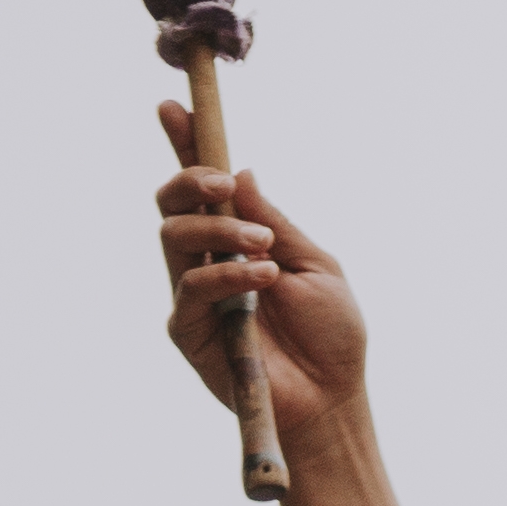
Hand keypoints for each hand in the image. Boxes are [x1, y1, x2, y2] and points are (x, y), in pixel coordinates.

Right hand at [156, 108, 367, 444]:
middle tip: (223, 185)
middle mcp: (209, 261)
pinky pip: (190, 286)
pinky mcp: (189, 330)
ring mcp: (194, 295)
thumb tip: (240, 171)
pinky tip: (263, 276)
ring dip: (219, 229)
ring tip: (264, 246)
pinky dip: (226, 273)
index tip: (174, 106)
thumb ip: (275, 220)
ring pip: (173, 236)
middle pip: (172, 203)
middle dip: (191, 180)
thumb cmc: (332, 336)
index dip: (186, 146)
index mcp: (238, 240)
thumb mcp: (315, 265)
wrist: (334, 399)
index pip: (203, 188)